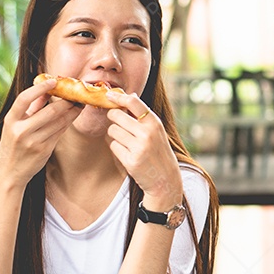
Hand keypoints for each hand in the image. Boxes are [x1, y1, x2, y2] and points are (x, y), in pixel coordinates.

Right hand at [0, 78, 83, 183]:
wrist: (9, 172)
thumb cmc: (12, 144)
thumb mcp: (14, 125)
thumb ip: (30, 108)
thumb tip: (45, 90)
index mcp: (10, 120)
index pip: (24, 99)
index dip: (40, 88)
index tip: (53, 81)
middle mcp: (21, 130)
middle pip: (50, 111)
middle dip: (66, 101)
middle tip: (76, 93)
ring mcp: (34, 141)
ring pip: (60, 121)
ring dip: (72, 111)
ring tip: (80, 103)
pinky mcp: (44, 150)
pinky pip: (60, 131)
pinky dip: (68, 122)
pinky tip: (74, 115)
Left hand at [104, 92, 181, 206]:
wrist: (165, 178)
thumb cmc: (158, 151)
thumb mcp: (156, 131)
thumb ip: (143, 116)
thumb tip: (129, 96)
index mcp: (154, 123)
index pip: (133, 102)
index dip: (118, 97)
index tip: (109, 95)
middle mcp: (147, 133)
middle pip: (116, 115)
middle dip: (113, 118)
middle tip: (119, 124)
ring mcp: (139, 147)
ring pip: (112, 131)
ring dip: (115, 135)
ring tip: (127, 142)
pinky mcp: (131, 160)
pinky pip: (113, 146)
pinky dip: (117, 148)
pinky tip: (128, 153)